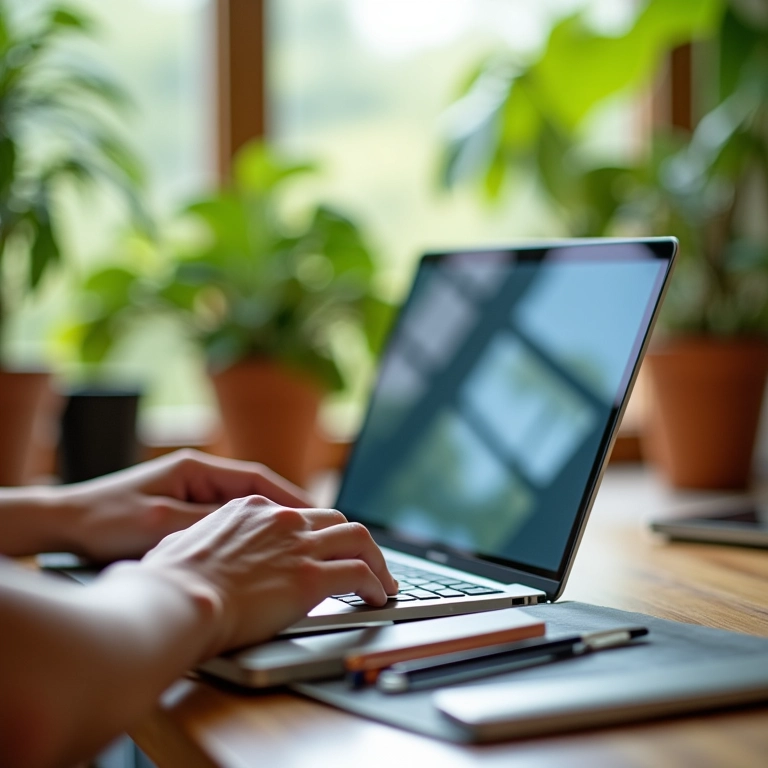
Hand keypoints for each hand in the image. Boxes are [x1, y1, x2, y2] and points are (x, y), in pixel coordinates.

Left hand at [59, 449, 309, 561]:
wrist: (62, 524)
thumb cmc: (105, 520)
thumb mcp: (162, 523)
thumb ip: (210, 523)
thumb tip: (255, 529)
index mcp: (196, 469)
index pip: (258, 479)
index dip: (290, 497)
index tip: (316, 515)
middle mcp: (196, 476)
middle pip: (255, 493)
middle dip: (285, 512)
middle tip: (315, 532)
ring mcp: (188, 493)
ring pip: (240, 509)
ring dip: (265, 525)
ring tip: (293, 545)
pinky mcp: (178, 512)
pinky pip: (222, 524)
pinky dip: (242, 537)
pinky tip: (253, 556)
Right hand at [135, 496, 398, 653]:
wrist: (177, 602)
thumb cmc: (168, 582)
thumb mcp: (179, 544)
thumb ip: (200, 541)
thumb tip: (189, 548)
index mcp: (252, 509)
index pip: (302, 513)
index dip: (321, 532)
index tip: (328, 548)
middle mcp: (282, 520)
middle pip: (337, 520)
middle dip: (356, 541)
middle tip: (366, 562)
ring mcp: (298, 546)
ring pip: (359, 539)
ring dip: (377, 560)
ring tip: (383, 582)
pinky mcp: (310, 578)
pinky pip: (360, 574)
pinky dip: (375, 585)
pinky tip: (377, 599)